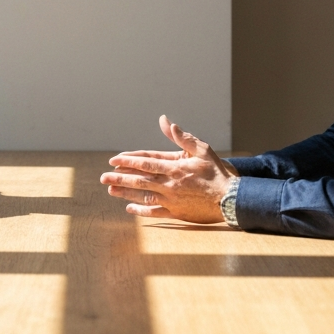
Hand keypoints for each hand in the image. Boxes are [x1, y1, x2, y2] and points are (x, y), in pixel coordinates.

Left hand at [100, 115, 236, 222]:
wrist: (231, 199)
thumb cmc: (217, 172)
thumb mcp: (201, 149)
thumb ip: (182, 137)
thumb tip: (166, 121)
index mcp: (175, 167)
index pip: (145, 162)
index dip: (128, 161)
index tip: (113, 160)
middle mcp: (170, 184)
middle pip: (139, 180)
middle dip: (119, 178)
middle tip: (103, 177)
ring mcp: (172, 200)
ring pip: (144, 196)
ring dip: (125, 193)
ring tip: (110, 191)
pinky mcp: (176, 213)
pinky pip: (155, 212)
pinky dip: (141, 210)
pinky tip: (129, 209)